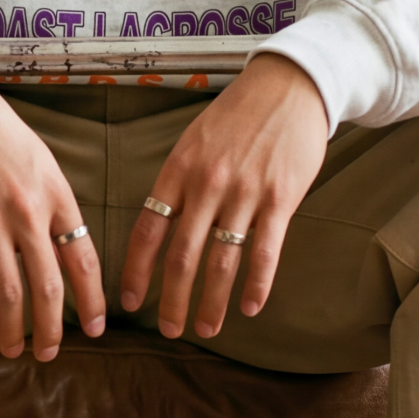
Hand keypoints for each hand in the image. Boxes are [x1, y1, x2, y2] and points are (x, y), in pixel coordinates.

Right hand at [0, 73, 105, 361]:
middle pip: (48, 286)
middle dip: (52, 329)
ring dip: (13, 330)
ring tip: (12, 351)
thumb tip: (62, 254)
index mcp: (57, 196)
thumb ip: (54, 208)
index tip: (96, 329)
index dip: (92, 302)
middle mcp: (27, 212)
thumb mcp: (42, 164)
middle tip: (51, 354)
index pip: (84, 260)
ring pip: (8, 292)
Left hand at [119, 55, 328, 340]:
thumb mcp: (194, 141)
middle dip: (172, 299)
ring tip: (207, 329)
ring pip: (222, 260)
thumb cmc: (238, 115)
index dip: (137, 271)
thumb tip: (162, 226)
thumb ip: (179, 182)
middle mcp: (206, 184)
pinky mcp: (280, 198)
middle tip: (169, 331)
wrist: (288, 86)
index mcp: (178, 170)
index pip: (148, 229)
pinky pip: (265, 251)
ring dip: (212, 302)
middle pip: (182, 255)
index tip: (130, 303)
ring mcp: (244, 192)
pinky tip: (250, 307)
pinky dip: (256, 284)